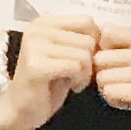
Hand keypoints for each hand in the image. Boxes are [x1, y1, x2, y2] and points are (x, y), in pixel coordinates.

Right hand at [0, 14, 98, 129]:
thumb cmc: (48, 81)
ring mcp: (34, 47)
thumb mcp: (64, 52)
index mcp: (43, 23)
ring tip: (74, 80)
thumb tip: (107, 31)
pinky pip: (75, 67)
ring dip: (86, 73)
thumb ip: (79, 37)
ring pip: (84, 54)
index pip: (86, 21)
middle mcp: (36, 31)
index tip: (83, 57)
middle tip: (77, 73)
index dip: (94, 41)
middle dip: (90, 60)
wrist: (22, 108)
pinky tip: (71, 86)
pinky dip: (79, 80)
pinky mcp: (36, 66)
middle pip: (88, 40)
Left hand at [91, 25, 130, 129]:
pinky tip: (130, 101)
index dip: (102, 50)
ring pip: (101, 76)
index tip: (116, 63)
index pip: (107, 33)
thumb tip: (88, 36)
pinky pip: (109, 91)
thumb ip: (117, 44)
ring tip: (128, 91)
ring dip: (109, 88)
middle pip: (99, 58)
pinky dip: (114, 99)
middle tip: (124, 83)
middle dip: (103, 73)